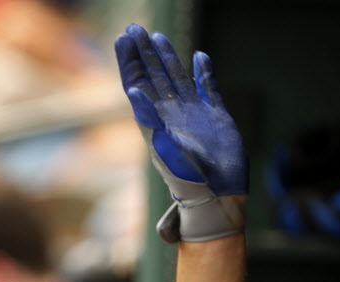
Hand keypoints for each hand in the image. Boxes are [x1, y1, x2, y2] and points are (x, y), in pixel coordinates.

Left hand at [115, 24, 246, 242]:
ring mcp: (194, 115)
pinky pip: (209, 89)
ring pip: (178, 79)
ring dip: (168, 59)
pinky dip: (204, 74)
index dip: (129, 61)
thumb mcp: (164, 148)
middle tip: (133, 28)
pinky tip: (200, 59)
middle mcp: (172, 114)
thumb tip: (133, 91)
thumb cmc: (187, 177)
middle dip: (143, 54)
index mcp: (156, 119)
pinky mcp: (217, 118)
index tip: (122, 37)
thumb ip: (149, 119)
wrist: (215, 194)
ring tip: (157, 37)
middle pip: (154, 76)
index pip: (138, 83)